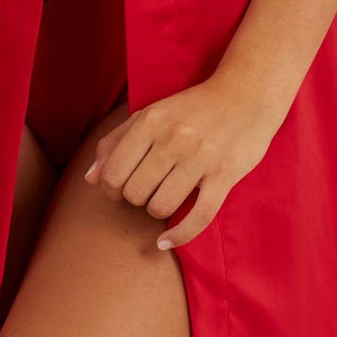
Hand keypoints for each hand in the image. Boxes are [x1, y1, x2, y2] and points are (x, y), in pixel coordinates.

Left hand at [84, 70, 286, 249]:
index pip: (112, 173)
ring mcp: (200, 157)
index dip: (111, 189)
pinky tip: (166, 241)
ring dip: (158, 210)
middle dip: (136, 198)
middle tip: (149, 189)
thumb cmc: (193, 108)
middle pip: (134, 193)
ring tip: (166, 198)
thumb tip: (90, 178)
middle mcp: (173, 138)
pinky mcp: (224, 175)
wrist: (247, 95)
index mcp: (150, 121)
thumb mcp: (150, 115)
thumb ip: (115, 142)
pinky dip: (179, 236)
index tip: (122, 188)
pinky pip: (198, 217)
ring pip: (160, 206)